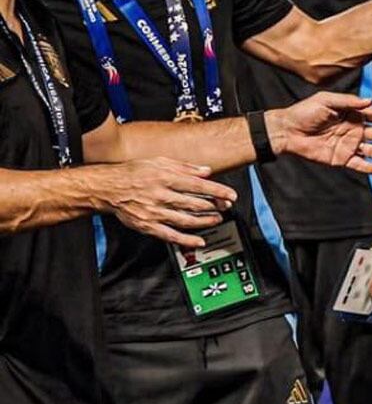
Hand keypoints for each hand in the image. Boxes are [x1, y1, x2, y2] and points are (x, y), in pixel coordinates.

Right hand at [96, 158, 235, 247]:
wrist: (108, 188)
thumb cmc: (133, 173)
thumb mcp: (159, 162)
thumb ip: (184, 167)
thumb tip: (206, 171)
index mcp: (165, 178)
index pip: (198, 186)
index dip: (217, 191)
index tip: (231, 195)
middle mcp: (161, 196)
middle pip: (195, 204)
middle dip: (215, 206)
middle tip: (226, 206)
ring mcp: (154, 213)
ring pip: (186, 220)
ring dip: (205, 221)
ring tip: (217, 219)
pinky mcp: (148, 226)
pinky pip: (170, 236)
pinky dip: (186, 240)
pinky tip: (199, 241)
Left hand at [267, 93, 371, 173]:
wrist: (286, 131)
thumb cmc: (305, 112)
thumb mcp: (326, 100)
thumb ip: (348, 102)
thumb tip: (369, 101)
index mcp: (354, 114)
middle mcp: (355, 130)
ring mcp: (349, 145)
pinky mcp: (341, 159)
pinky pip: (358, 164)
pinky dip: (369, 167)